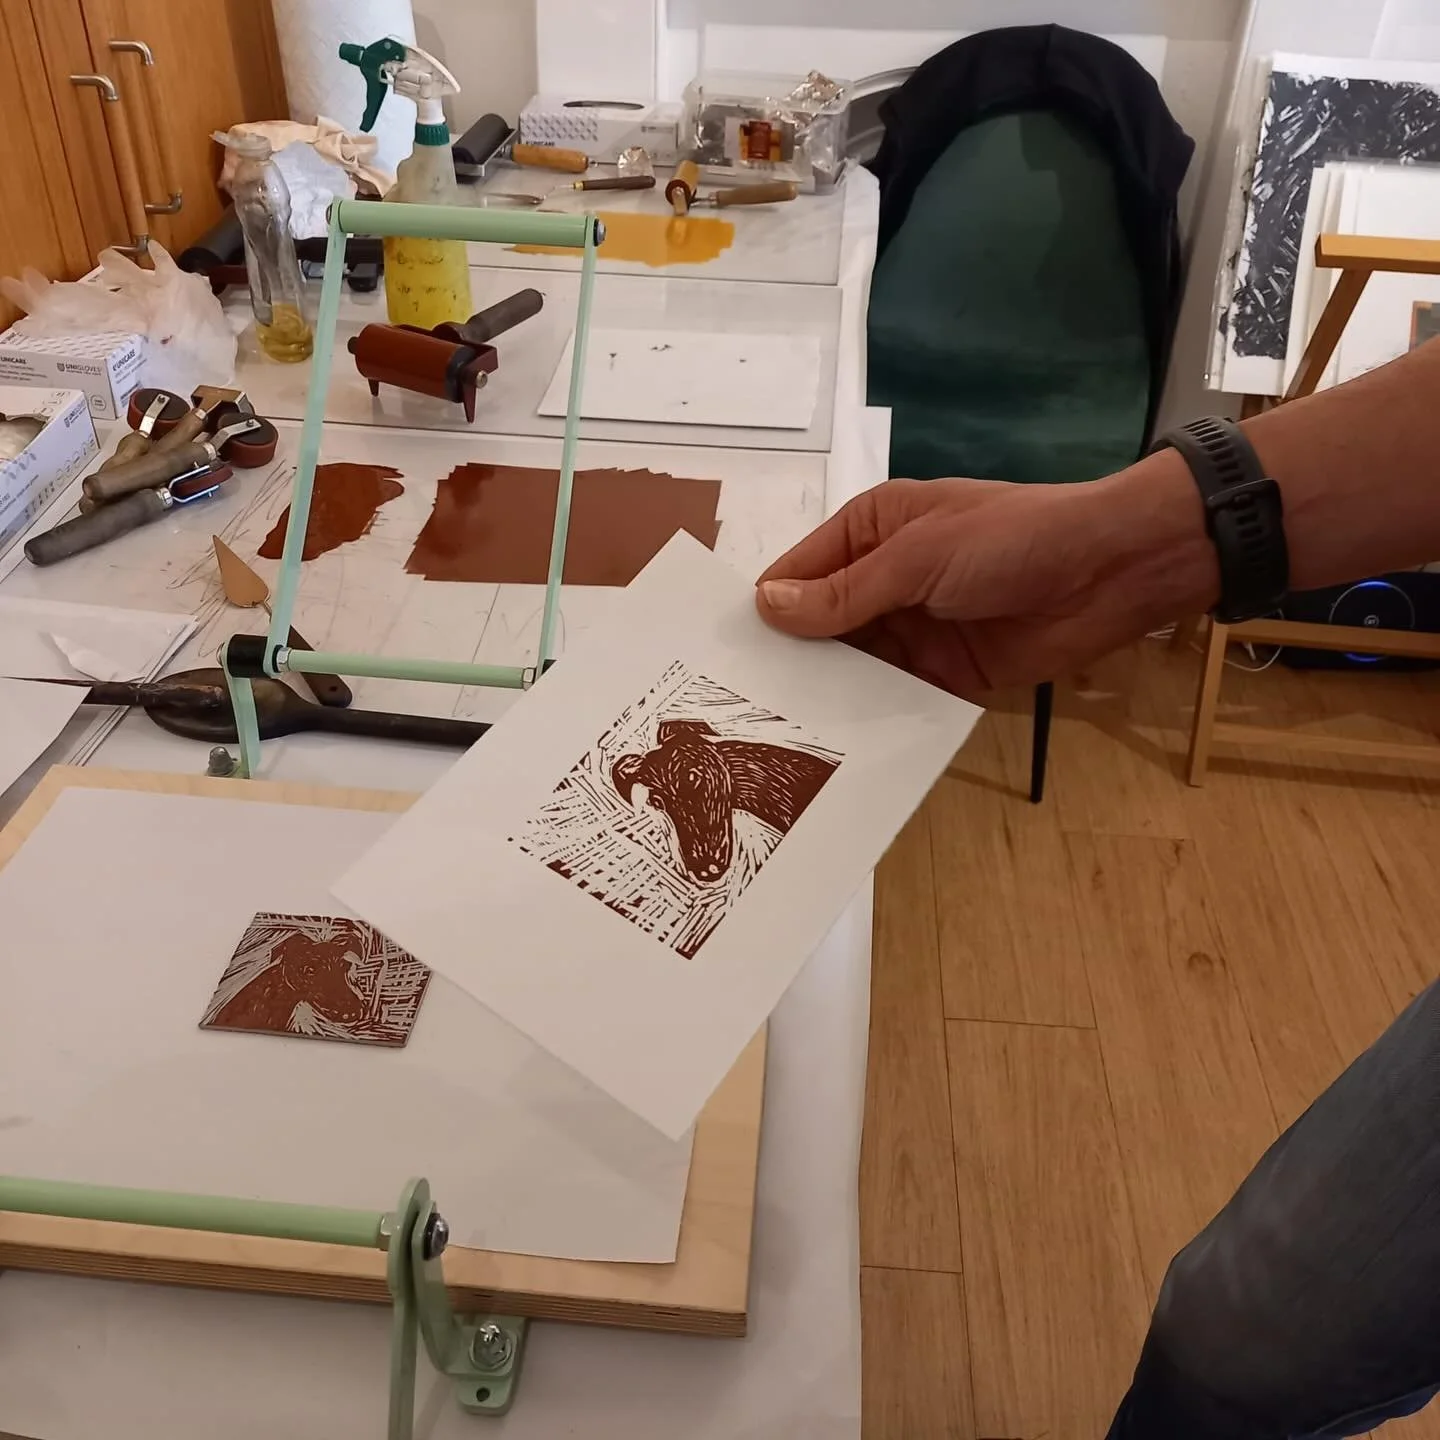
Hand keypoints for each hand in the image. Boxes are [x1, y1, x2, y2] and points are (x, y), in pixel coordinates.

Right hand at [755, 468, 1215, 698]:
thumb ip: (845, 592)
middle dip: (788, 661)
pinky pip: (894, 697)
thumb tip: (766, 608)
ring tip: (773, 739)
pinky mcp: (943, 675)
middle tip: (734, 714)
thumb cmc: (1010, 540)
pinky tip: (835, 749)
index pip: (799, 573)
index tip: (718, 659)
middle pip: (819, 626)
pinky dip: (870, 717)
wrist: (1110, 573)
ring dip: (826, 695)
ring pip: (852, 667)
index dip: (764, 612)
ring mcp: (913, 630)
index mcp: (871, 530)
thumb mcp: (919, 556)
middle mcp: (884, 580)